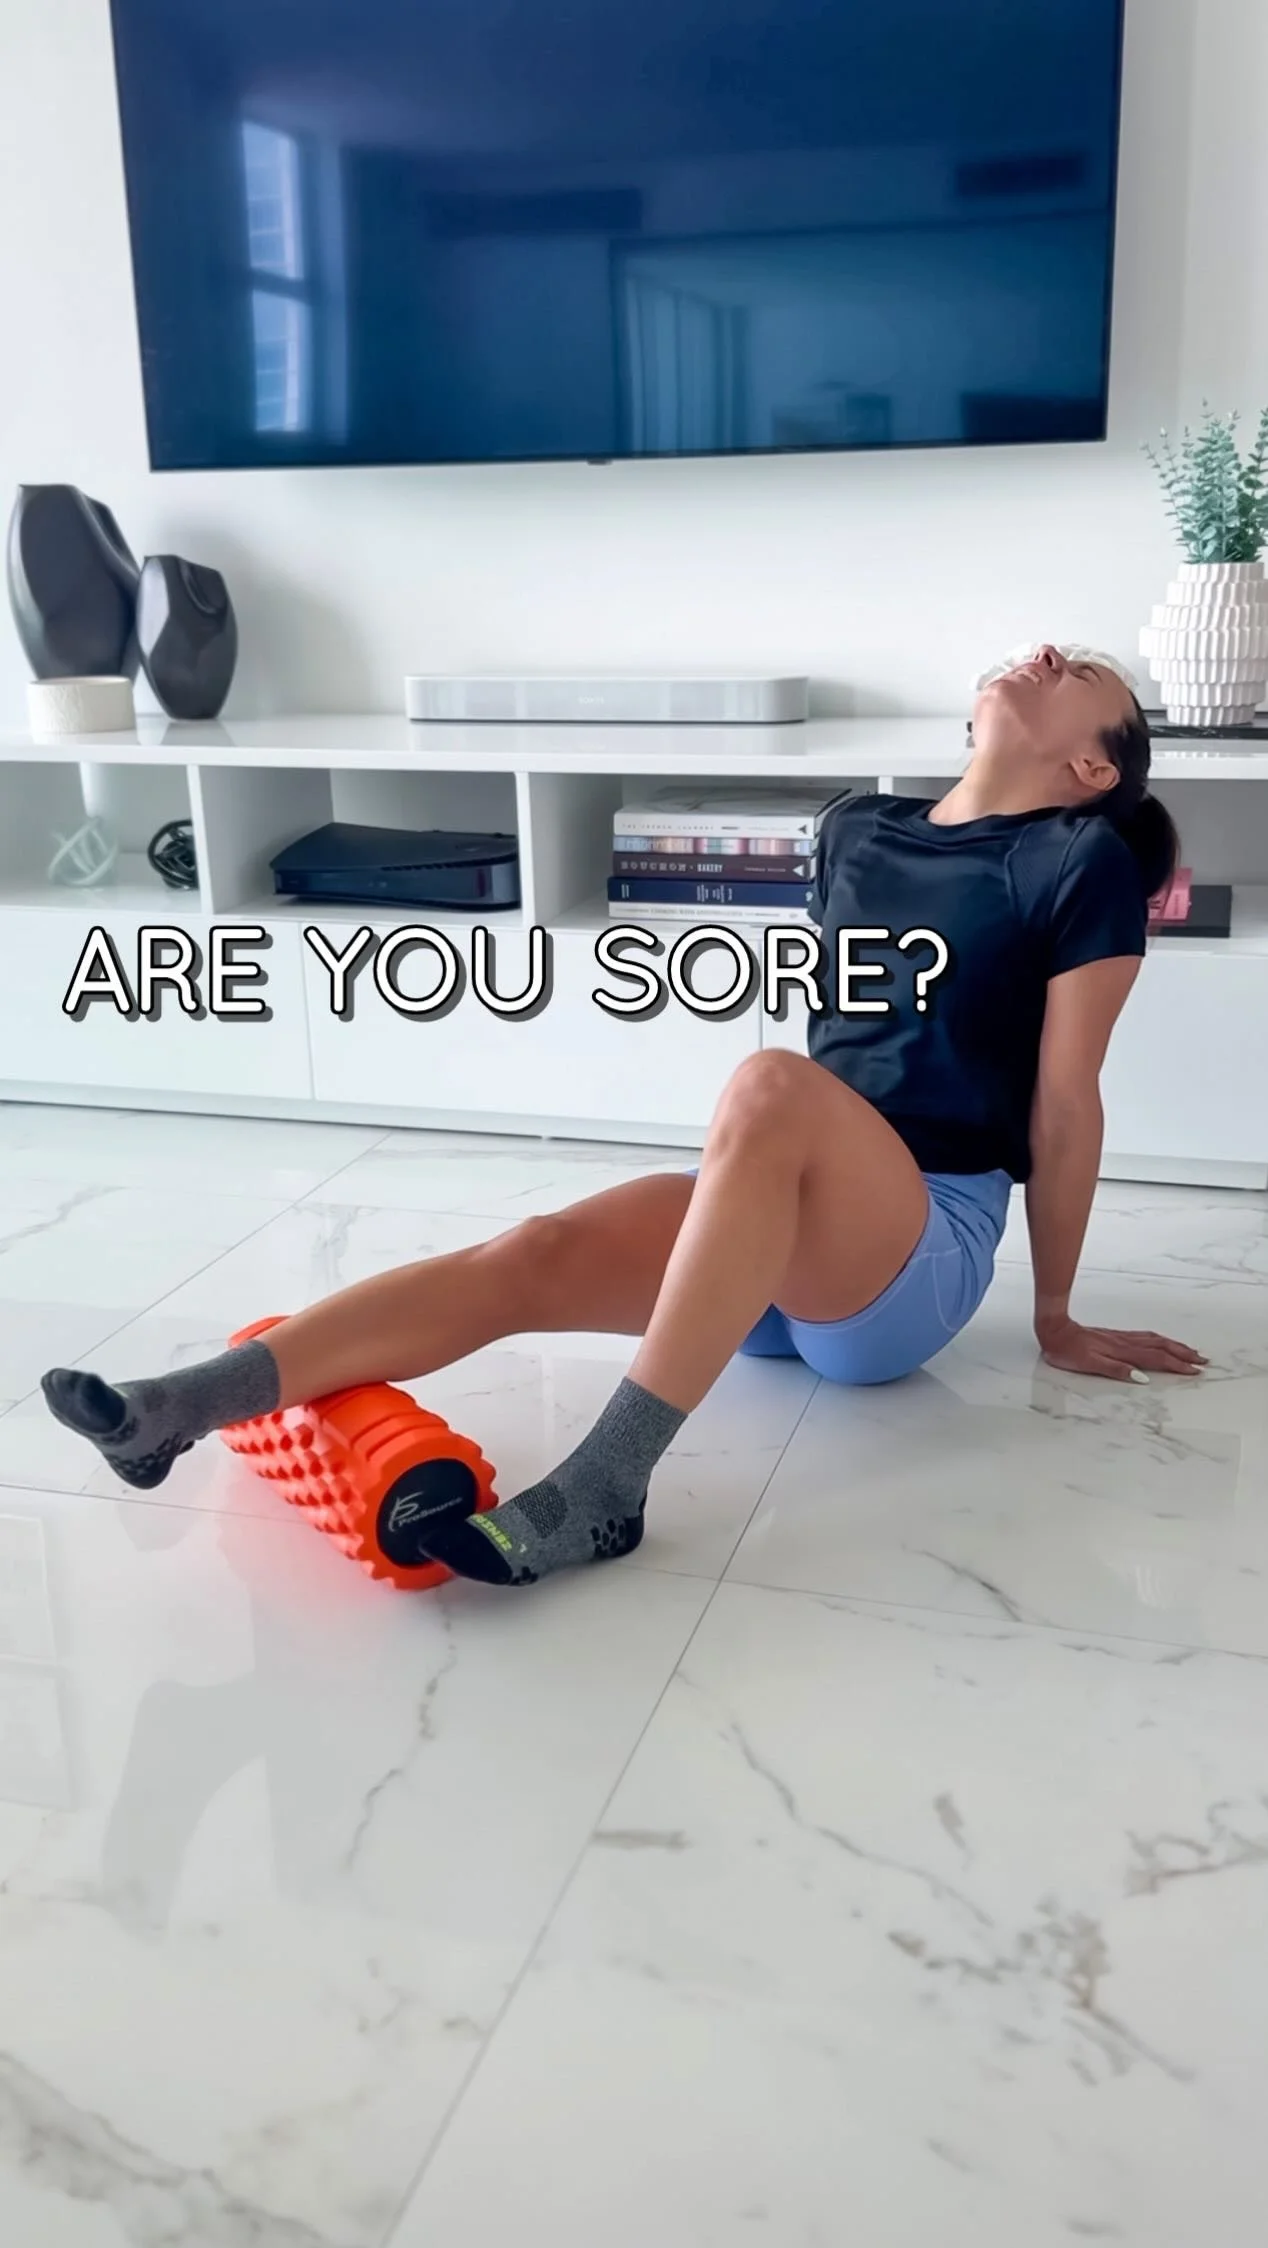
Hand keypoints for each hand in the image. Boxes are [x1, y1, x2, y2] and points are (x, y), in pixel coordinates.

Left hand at [1036, 1314, 1206, 1382]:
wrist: (1054, 1330)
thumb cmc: (1068, 1350)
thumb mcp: (1089, 1365)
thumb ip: (1116, 1371)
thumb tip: (1141, 1378)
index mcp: (1122, 1352)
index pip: (1156, 1360)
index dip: (1177, 1365)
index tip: (1194, 1371)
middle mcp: (1125, 1343)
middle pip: (1162, 1347)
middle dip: (1184, 1354)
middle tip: (1203, 1361)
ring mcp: (1122, 1338)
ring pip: (1156, 1340)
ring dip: (1175, 1346)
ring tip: (1191, 1351)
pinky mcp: (1116, 1335)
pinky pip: (1146, 1336)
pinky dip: (1161, 1340)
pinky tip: (1162, 1342)